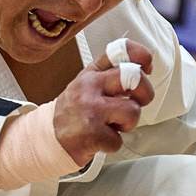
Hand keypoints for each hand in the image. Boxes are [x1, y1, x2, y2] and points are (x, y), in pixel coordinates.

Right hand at [50, 39, 154, 164]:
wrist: (49, 137)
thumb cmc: (75, 112)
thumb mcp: (87, 84)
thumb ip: (111, 75)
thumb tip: (143, 71)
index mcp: (92, 72)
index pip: (121, 50)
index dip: (142, 56)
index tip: (146, 68)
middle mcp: (90, 86)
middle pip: (135, 77)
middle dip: (145, 93)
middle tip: (136, 103)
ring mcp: (91, 109)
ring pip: (133, 111)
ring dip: (128, 124)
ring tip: (111, 125)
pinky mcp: (92, 134)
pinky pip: (119, 140)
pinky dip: (112, 144)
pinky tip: (99, 140)